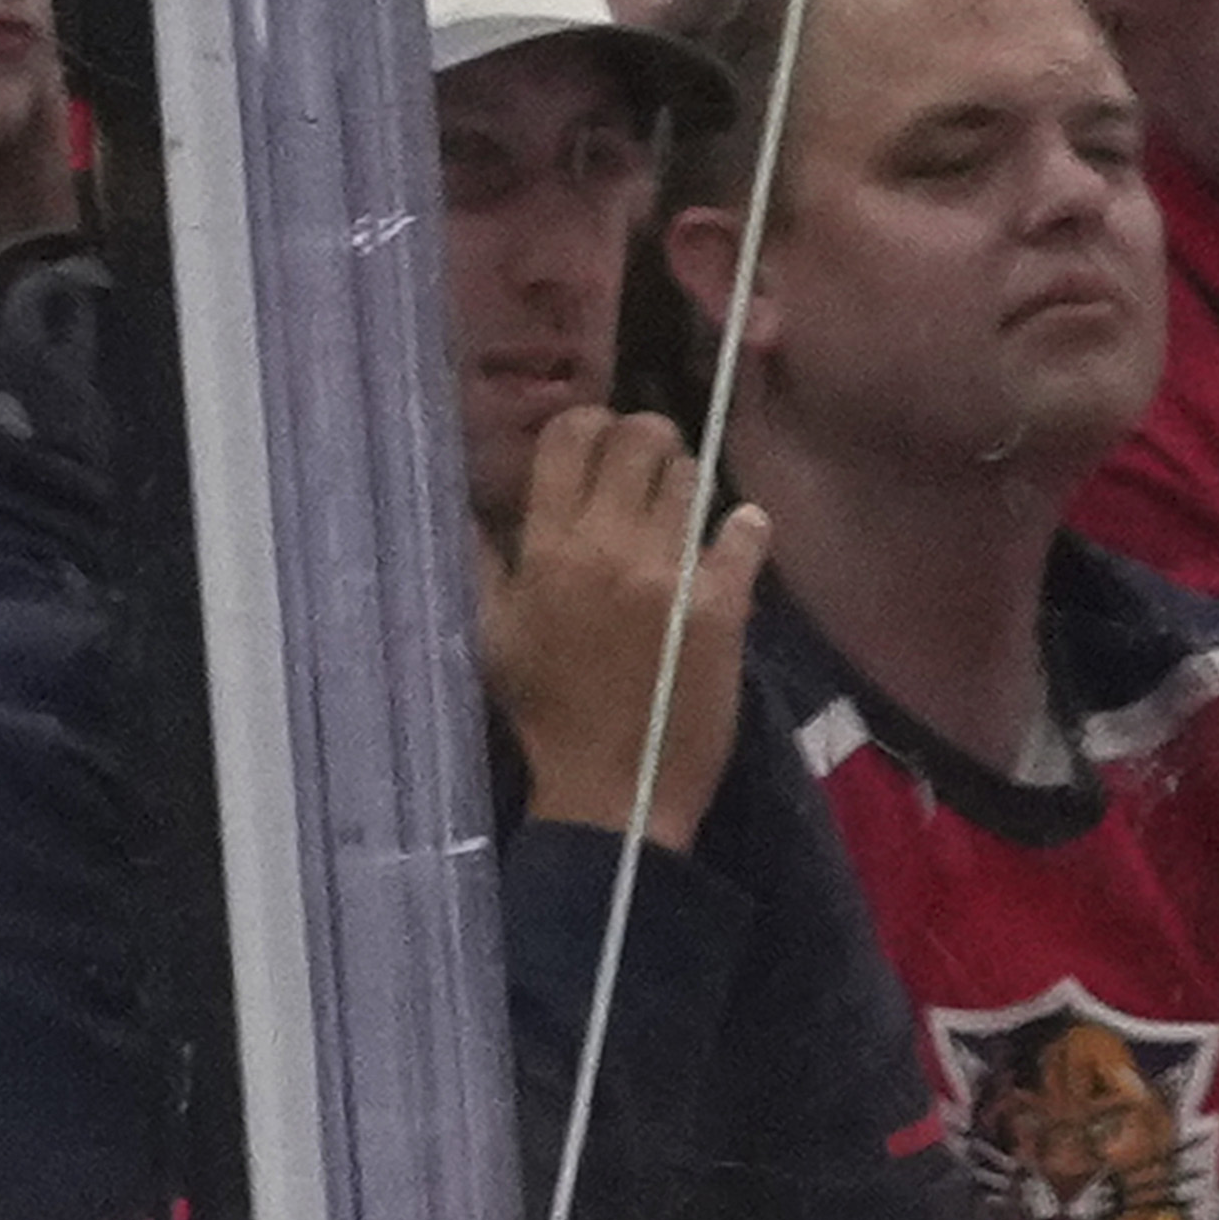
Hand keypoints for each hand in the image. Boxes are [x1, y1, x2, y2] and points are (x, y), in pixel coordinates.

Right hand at [481, 404, 766, 853]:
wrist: (616, 793)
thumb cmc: (547, 715)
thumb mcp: (492, 634)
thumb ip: (483, 560)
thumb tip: (473, 502)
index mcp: (548, 547)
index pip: (573, 436)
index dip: (590, 426)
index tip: (599, 447)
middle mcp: (609, 547)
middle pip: (640, 440)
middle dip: (646, 443)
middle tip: (648, 470)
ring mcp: (671, 575)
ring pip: (692, 477)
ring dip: (689, 485)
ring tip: (682, 514)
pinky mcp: (723, 609)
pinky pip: (745, 535)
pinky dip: (745, 528)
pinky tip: (738, 538)